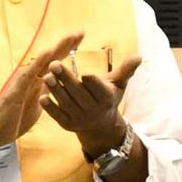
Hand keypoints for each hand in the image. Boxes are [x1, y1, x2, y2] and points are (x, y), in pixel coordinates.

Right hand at [0, 30, 87, 164]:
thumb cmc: (13, 121)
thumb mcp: (37, 106)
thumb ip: (46, 94)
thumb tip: (57, 88)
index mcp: (36, 82)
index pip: (55, 63)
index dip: (68, 50)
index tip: (81, 38)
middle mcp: (30, 77)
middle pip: (51, 57)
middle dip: (66, 44)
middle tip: (81, 32)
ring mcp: (23, 81)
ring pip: (42, 61)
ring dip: (56, 48)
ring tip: (70, 37)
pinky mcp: (16, 89)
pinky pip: (29, 73)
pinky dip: (38, 62)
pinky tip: (49, 52)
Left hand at [41, 47, 132, 168]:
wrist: (101, 125)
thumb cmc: (108, 97)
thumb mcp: (119, 84)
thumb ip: (126, 70)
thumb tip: (139, 56)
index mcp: (106, 99)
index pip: (99, 90)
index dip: (92, 82)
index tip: (84, 73)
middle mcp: (93, 110)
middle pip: (79, 94)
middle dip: (66, 79)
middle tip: (55, 64)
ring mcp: (80, 119)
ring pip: (67, 104)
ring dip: (56, 91)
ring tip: (47, 76)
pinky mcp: (68, 124)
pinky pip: (58, 116)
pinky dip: (50, 108)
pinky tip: (42, 97)